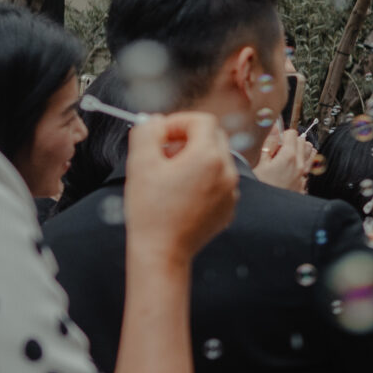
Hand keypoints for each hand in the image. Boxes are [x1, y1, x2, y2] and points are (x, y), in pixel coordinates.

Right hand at [124, 113, 239, 262]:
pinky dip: (202, 179)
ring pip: (217, 160)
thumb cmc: (150, 209)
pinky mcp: (228, 208)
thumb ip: (147, 132)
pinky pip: (219, 182)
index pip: (202, 121)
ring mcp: (231, 192)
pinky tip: (180, 194)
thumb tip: (155, 120)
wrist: (162, 251)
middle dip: (187, 139)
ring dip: (195, 159)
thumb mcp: (140, 163)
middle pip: (213, 138)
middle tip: (164, 153)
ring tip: (170, 175)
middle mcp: (227, 172)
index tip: (161, 135)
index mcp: (209, 157)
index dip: (178, 122)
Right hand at [252, 126, 317, 192]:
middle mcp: (300, 165)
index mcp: (288, 157)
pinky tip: (291, 169)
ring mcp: (304, 175)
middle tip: (279, 148)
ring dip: (301, 150)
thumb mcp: (259, 163)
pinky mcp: (304, 184)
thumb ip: (268, 144)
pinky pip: (309, 168)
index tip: (276, 140)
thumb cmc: (259, 187)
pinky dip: (303, 164)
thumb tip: (274, 128)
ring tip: (287, 156)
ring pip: (311, 153)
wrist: (266, 211)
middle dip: (292, 141)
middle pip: (304, 141)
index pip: (292, 133)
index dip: (283, 134)